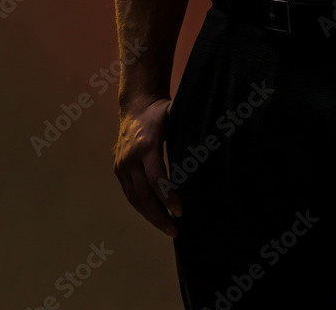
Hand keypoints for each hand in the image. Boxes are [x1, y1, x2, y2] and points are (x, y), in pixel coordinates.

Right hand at [113, 97, 180, 236]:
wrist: (135, 106)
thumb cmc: (160, 112)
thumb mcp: (175, 114)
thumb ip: (190, 127)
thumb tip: (217, 135)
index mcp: (146, 145)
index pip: (156, 178)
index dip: (168, 197)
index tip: (181, 211)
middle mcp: (130, 158)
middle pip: (143, 195)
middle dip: (159, 216)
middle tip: (176, 230)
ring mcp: (122, 166)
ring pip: (135, 199)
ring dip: (151, 216)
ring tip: (168, 228)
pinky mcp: (119, 170)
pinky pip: (130, 194)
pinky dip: (143, 208)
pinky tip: (156, 216)